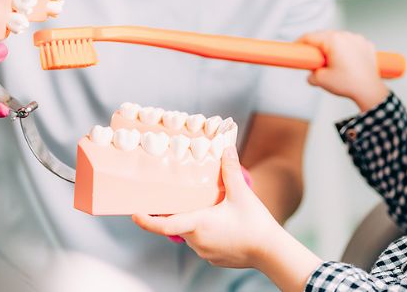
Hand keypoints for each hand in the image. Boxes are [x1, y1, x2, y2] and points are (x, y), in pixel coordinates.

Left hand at [133, 147, 283, 268]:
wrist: (271, 252)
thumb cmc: (255, 224)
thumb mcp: (242, 193)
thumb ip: (230, 170)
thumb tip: (226, 148)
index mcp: (198, 224)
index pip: (163, 225)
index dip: (146, 219)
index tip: (134, 213)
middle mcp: (197, 241)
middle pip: (178, 226)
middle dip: (176, 213)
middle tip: (177, 198)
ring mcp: (205, 252)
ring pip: (191, 235)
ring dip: (194, 222)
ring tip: (208, 209)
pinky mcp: (215, 258)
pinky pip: (204, 243)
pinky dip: (206, 233)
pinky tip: (222, 224)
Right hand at [300, 30, 388, 111]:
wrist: (370, 90)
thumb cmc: (349, 84)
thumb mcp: (321, 80)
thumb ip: (311, 74)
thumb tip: (311, 74)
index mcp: (333, 40)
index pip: (310, 37)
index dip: (300, 43)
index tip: (296, 48)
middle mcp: (346, 36)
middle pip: (324, 36)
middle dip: (317, 46)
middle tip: (313, 59)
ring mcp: (358, 39)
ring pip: (339, 39)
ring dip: (332, 47)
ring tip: (331, 62)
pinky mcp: (366, 45)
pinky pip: (352, 43)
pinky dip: (346, 50)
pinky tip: (345, 62)